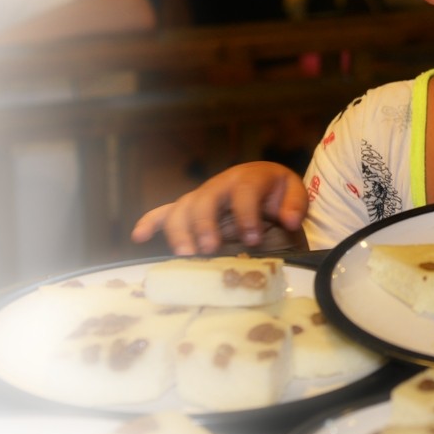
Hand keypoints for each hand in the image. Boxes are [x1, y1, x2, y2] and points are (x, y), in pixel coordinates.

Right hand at [131, 161, 307, 255]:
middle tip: (209, 249)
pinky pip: (164, 213)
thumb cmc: (278, 196)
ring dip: (180, 231)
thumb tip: (289, 219)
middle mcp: (221, 184)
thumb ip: (295, 206)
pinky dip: (150, 222)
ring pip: (183, 208)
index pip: (245, 191)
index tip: (252, 239)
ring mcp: (202, 196)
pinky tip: (139, 237)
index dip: (247, 214)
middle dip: (205, 224)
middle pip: (206, 199)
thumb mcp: (294, 197)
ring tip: (185, 255)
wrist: (266, 190)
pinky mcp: (189, 209)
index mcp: (250, 178)